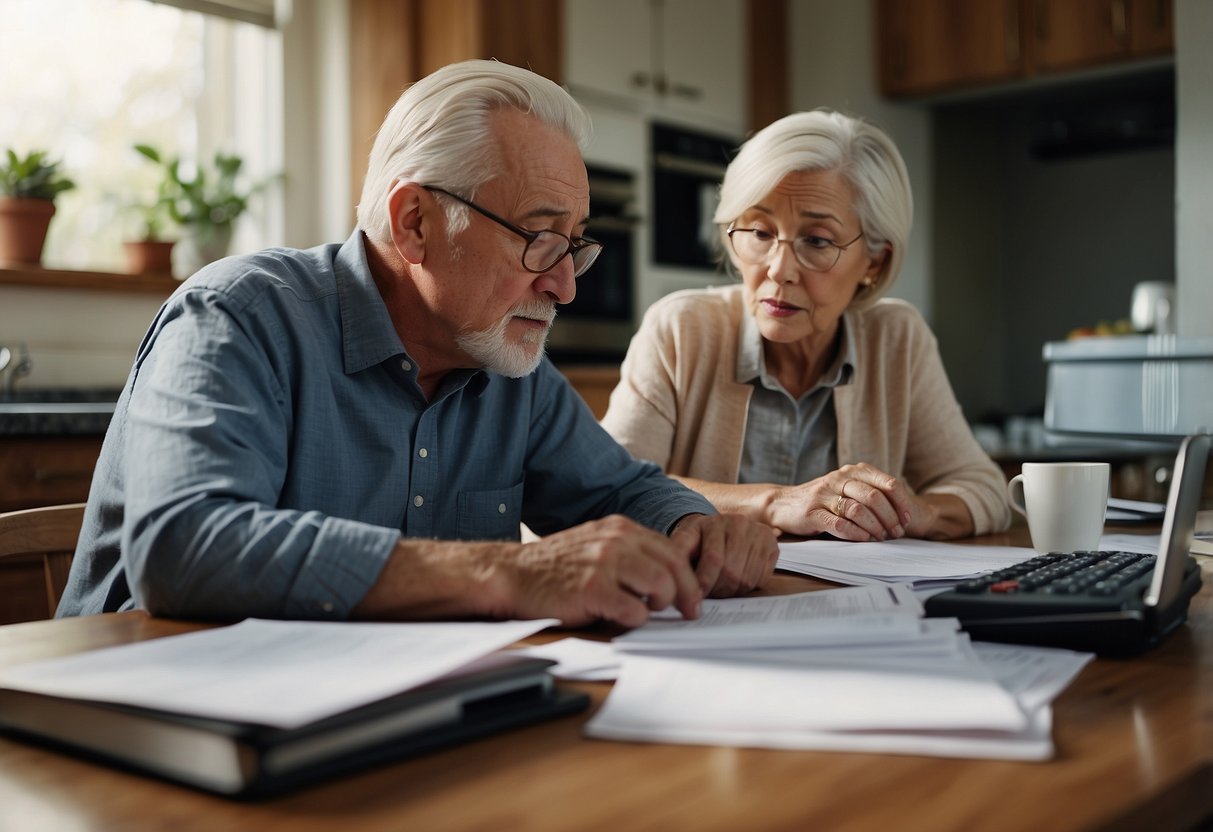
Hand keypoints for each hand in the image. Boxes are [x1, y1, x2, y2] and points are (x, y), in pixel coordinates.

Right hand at [502, 515, 702, 627]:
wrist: (512, 574)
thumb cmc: (555, 567)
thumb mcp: (596, 546)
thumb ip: (628, 554)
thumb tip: (667, 579)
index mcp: (620, 528)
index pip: (671, 550)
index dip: (688, 576)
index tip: (692, 597)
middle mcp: (616, 540)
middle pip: (673, 566)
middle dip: (686, 594)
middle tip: (688, 612)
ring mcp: (604, 562)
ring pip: (660, 585)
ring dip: (660, 605)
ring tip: (647, 612)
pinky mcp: (592, 589)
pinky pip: (634, 610)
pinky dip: (635, 620)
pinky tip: (622, 619)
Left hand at [669, 513, 779, 597]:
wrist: (721, 526)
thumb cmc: (701, 537)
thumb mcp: (685, 540)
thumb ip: (677, 553)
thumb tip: (672, 574)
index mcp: (715, 522)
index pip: (714, 559)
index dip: (705, 581)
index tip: (696, 596)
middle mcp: (740, 523)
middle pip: (732, 572)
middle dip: (719, 590)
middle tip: (711, 595)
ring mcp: (758, 533)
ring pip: (747, 578)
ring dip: (733, 591)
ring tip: (722, 588)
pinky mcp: (772, 544)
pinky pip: (762, 577)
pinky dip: (749, 586)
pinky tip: (738, 580)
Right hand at [767, 463, 935, 540]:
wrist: (782, 504)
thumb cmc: (821, 499)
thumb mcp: (846, 488)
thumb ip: (869, 493)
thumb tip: (900, 512)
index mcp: (853, 471)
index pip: (887, 483)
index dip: (901, 503)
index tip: (907, 520)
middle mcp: (839, 479)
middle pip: (875, 497)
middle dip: (890, 518)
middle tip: (895, 534)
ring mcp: (824, 495)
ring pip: (858, 510)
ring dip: (875, 528)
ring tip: (880, 538)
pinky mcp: (812, 513)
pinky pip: (839, 524)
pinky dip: (855, 534)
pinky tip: (864, 540)